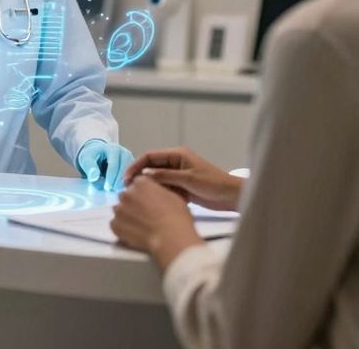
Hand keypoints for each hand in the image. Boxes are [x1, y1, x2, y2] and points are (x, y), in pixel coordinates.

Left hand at [77, 139, 134, 191]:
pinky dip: (128, 183)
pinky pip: (134, 177)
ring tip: (115, 191)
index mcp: (113, 149)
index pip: (114, 165)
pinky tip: (120, 190)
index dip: (110, 178)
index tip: (107, 188)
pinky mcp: (133, 167)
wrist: (98, 154)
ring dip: (125, 183)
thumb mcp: (86, 159)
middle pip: (125, 169)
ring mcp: (131, 160)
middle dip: (118, 182)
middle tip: (111, 191)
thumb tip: (94, 176)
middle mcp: (124, 153)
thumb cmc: (92, 156)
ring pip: (132, 173)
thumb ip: (89, 167)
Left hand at [110, 176, 202, 268]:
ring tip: (140, 225)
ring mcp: (119, 209)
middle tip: (144, 214)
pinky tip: (134, 233)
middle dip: (133, 202)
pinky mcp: (115, 225)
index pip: (138, 183)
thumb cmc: (176, 217)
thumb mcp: (173, 196)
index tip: (148, 200)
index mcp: (141, 183)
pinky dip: (122, 228)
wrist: (170, 237)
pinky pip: (116, 224)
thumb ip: (158, 191)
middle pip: (127, 195)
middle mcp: (127, 193)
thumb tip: (155, 195)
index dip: (144, 192)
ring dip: (127, 215)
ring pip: (120, 209)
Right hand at [122, 146, 242, 211]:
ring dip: (151, 187)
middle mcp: (176, 162)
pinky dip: (161, 193)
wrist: (231, 196)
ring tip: (141, 198)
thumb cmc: (214, 184)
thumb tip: (145, 174)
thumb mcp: (188, 179)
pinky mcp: (182, 186)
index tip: (127, 179)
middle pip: (151, 167)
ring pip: (157, 179)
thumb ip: (166, 176)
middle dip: (140, 177)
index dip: (136, 166)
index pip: (150, 157)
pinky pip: (166, 188)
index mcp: (178, 155)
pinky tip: (156, 202)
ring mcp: (179, 174)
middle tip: (129, 190)